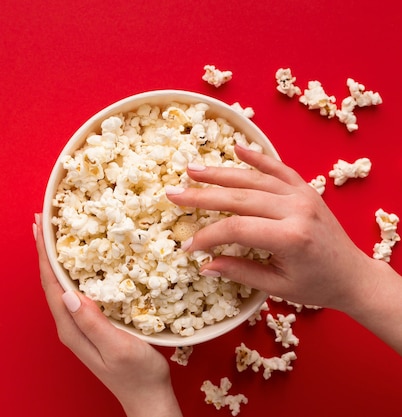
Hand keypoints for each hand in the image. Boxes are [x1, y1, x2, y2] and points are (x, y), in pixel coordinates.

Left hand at [34, 214, 182, 416]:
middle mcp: (69, 325)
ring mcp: (79, 326)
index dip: (44, 253)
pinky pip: (75, 291)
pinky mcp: (91, 325)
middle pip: (51, 281)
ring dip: (56, 258)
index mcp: (71, 327)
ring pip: (61, 285)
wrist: (148, 398)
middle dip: (45, 250)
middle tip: (43, 221)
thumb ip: (92, 322)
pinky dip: (72, 271)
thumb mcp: (117, 347)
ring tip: (54, 234)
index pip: (51, 284)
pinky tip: (79, 262)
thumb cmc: (138, 374)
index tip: (39, 227)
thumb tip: (68, 293)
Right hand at [165, 145, 401, 353]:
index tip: (188, 246)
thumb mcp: (277, 286)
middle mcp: (296, 210)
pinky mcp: (306, 189)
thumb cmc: (316, 286)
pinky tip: (236, 148)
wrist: (353, 275)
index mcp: (290, 237)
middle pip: (239, 197)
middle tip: (173, 194)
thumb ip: (240, 272)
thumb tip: (204, 265)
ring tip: (192, 170)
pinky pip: (279, 168)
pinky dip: (257, 157)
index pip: (236, 229)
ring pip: (254, 179)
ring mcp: (303, 195)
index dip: (207, 236)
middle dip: (202, 196)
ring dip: (220, 173)